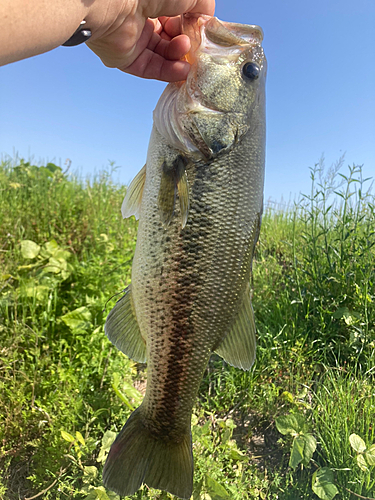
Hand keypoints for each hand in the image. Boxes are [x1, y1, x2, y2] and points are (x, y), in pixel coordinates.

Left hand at [87, 0, 214, 81]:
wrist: (116, 1)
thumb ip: (202, 6)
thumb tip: (207, 21)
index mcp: (153, 0)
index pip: (177, 17)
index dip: (191, 26)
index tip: (202, 31)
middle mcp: (142, 18)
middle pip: (170, 38)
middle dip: (186, 42)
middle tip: (195, 43)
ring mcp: (133, 38)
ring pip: (162, 55)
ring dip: (178, 56)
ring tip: (187, 51)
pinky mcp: (125, 58)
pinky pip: (150, 68)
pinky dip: (168, 71)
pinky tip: (182, 70)